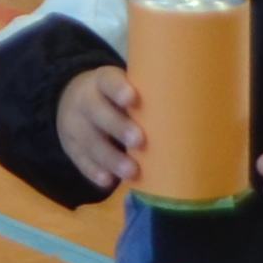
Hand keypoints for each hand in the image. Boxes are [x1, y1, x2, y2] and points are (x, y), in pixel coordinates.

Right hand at [56, 65, 140, 193]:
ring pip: (90, 140)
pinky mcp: (71, 147)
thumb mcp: (124, 87)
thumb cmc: (117, 98)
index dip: (118, 89)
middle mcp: (85, 101)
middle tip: (139, 140)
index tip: (133, 98)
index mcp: (102, 81)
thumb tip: (190, 112)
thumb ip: (146, 94)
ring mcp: (75, 125)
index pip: (108, 81)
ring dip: (110, 157)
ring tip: (131, 171)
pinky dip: (93, 171)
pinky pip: (80, 160)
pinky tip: (108, 181)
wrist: (74, 102)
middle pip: (97, 112)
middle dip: (118, 127)